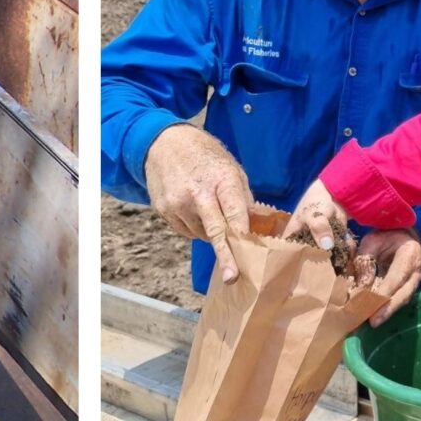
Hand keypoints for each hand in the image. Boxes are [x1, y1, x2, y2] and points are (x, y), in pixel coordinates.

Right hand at [142, 125, 254, 282]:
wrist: (163, 143)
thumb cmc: (205, 156)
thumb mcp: (230, 167)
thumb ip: (242, 197)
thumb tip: (257, 225)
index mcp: (221, 179)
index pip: (235, 212)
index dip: (243, 234)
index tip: (249, 253)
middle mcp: (198, 193)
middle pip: (216, 230)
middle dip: (226, 255)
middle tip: (233, 276)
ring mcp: (178, 203)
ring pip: (201, 233)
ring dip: (210, 233)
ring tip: (207, 210)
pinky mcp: (164, 209)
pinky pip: (185, 230)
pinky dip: (193, 227)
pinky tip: (192, 210)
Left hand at [357, 230, 420, 325]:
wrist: (407, 236)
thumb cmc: (388, 237)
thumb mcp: (374, 240)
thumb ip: (366, 260)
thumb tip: (361, 285)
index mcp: (409, 254)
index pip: (397, 276)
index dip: (385, 292)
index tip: (372, 303)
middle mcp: (417, 270)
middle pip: (405, 293)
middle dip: (389, 309)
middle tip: (374, 322)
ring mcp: (417, 280)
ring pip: (404, 299)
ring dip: (389, 311)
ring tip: (373, 322)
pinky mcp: (411, 287)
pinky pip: (401, 299)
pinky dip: (390, 308)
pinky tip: (378, 316)